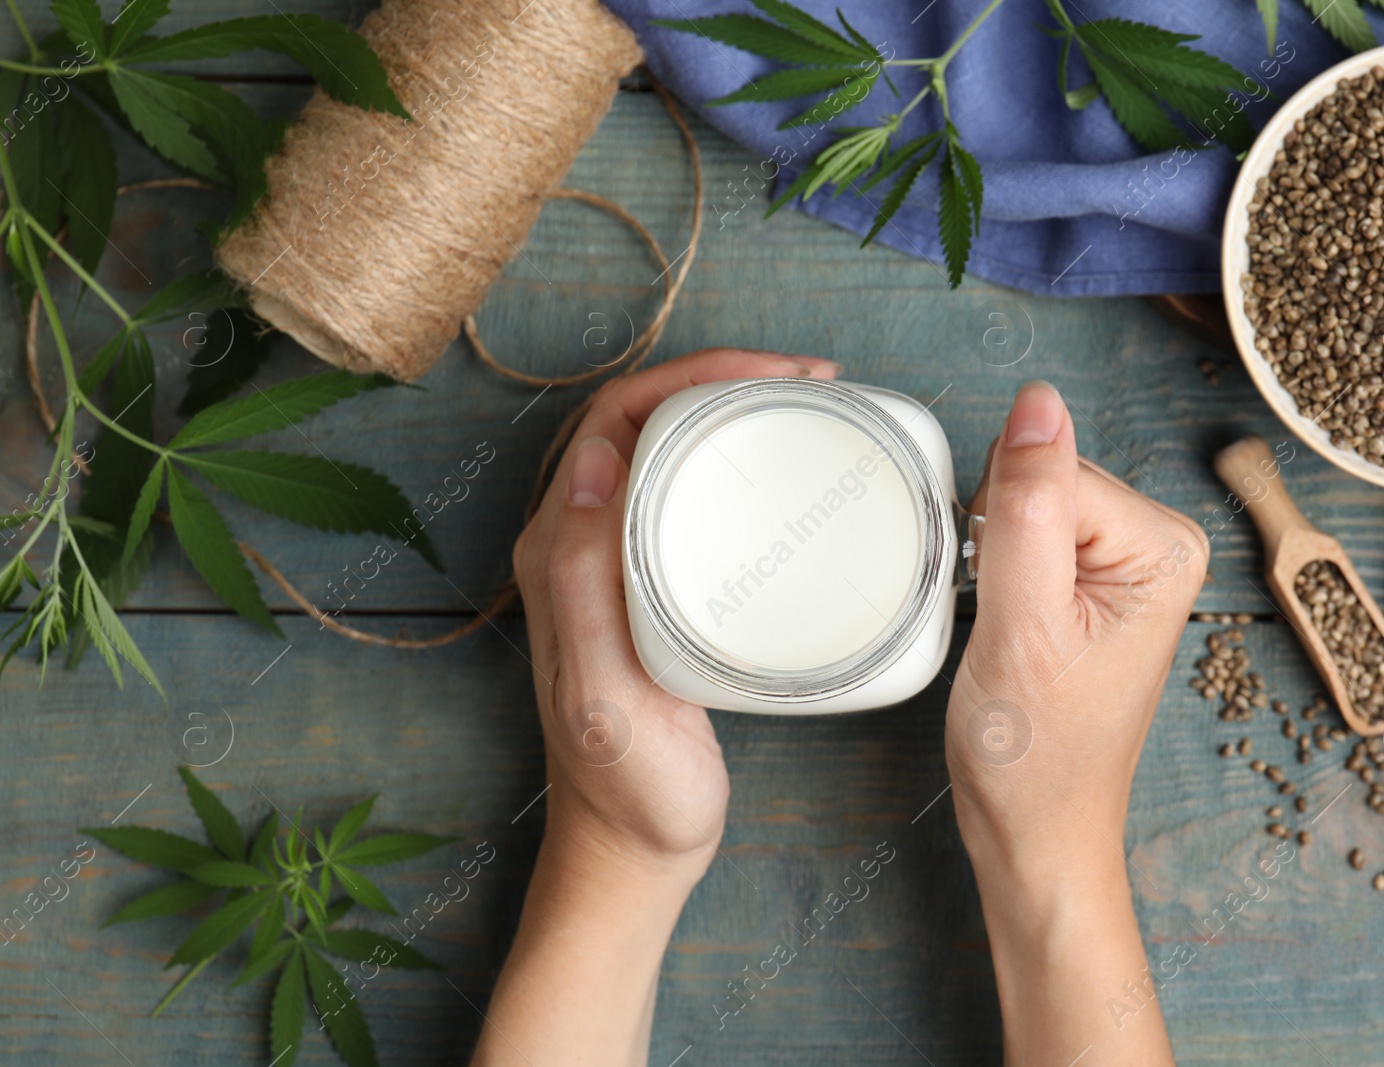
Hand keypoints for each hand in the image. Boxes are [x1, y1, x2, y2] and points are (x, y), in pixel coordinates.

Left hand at [512, 348, 840, 877]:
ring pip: (665, 453)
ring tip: (804, 405)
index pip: (614, 421)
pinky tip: (780, 474)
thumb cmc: (625, 789)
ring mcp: (615, 567)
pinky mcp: (652, 591)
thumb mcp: (604, 695)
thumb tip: (594, 462)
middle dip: (719, 378)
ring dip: (728, 411)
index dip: (688, 376)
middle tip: (805, 380)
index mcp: (556, 555)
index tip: (769, 375)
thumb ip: (583, 585)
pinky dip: (733, 463)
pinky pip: (685, 498)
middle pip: (643, 422)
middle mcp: (577, 547)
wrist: (634, 849)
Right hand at [948, 379, 1207, 868]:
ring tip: (1013, 632)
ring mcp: (1127, 562)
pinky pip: (1025, 529)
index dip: (1000, 527)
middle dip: (998, 539)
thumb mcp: (1022, 625)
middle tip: (1009, 623)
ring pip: (1024, 500)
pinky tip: (1012, 622)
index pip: (1052, 469)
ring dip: (995, 556)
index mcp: (1164, 546)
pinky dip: (997, 568)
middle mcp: (1158, 544)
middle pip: (1041, 476)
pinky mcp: (1095, 580)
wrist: (1035, 829)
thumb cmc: (1036, 755)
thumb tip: (1036, 402)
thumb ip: (1026, 508)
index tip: (1008, 601)